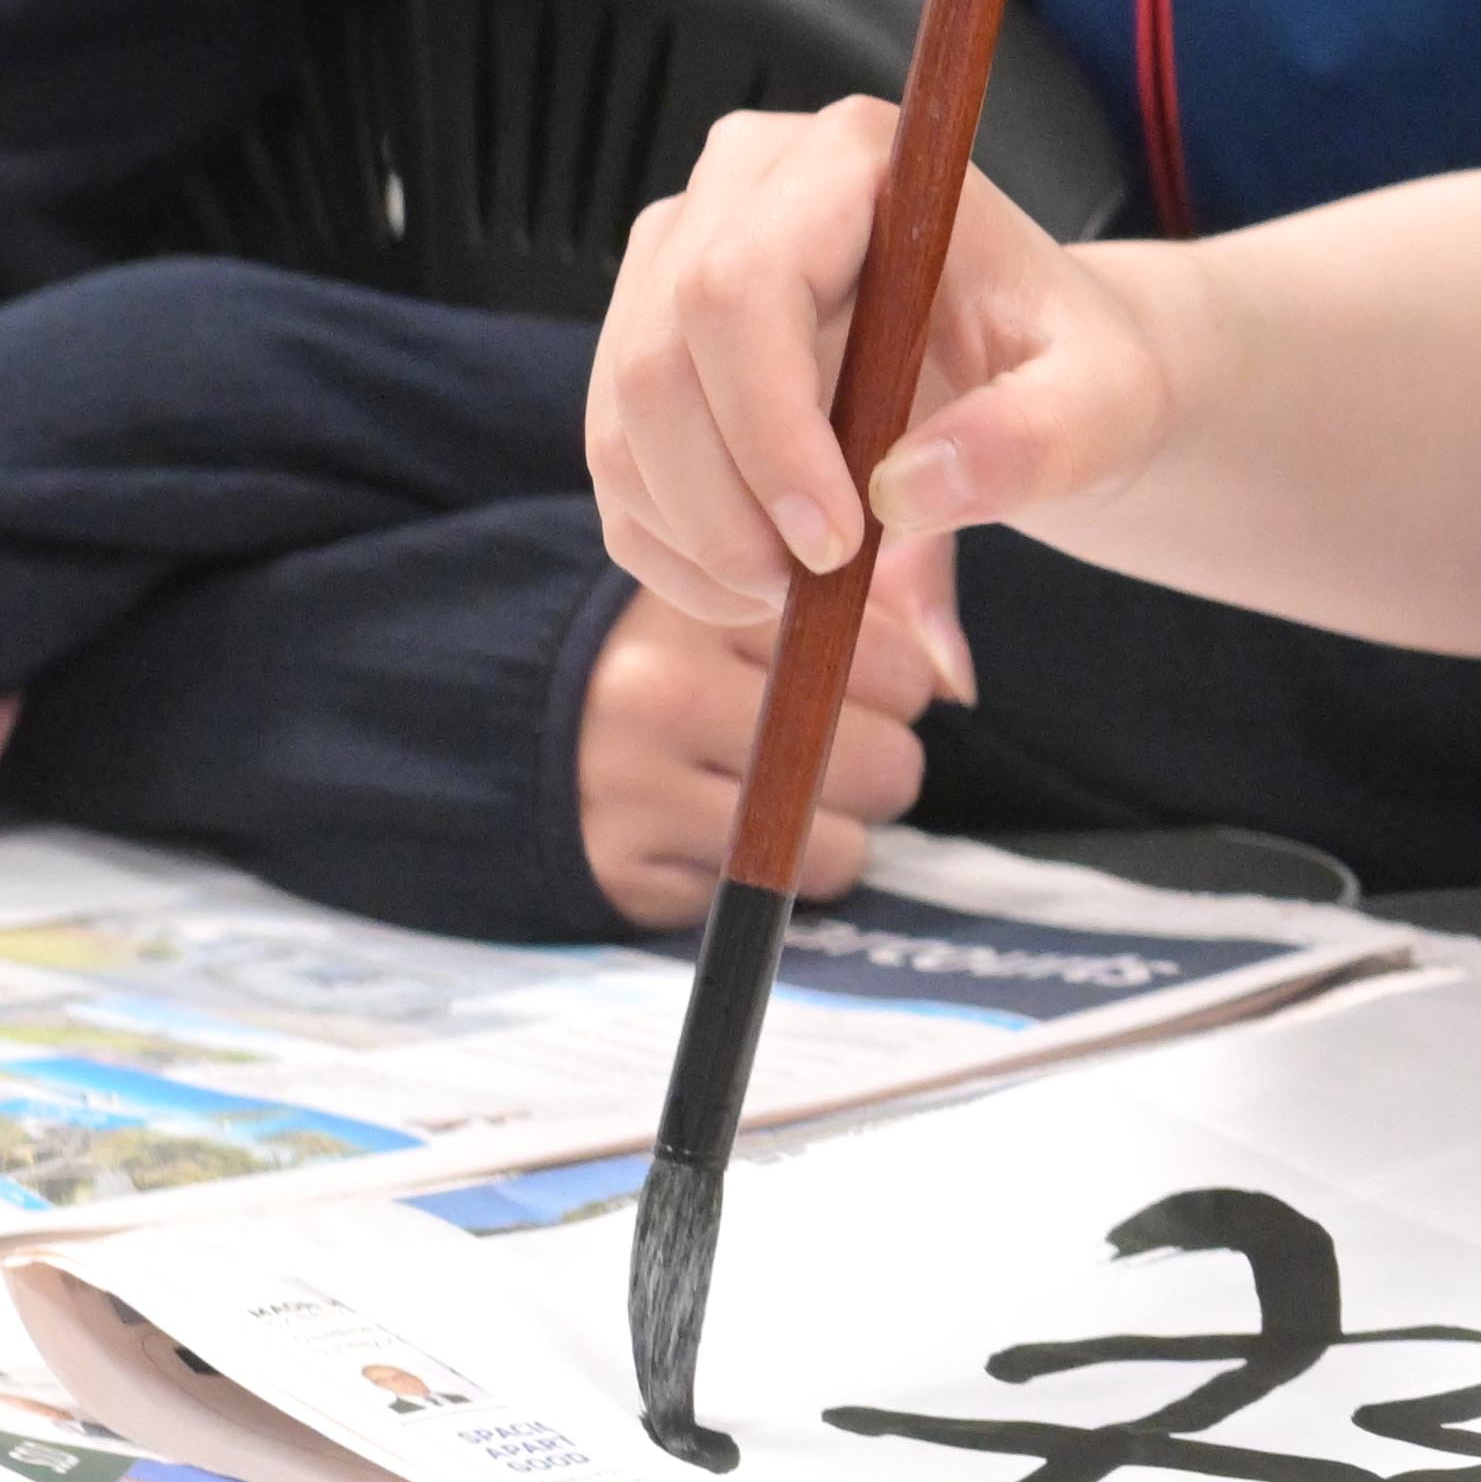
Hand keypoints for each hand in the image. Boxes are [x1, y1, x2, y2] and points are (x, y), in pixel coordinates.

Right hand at [565, 554, 966, 931]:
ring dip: (835, 831)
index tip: (855, 678)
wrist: (522, 711)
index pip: (901, 671)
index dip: (900, 683)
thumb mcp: (762, 586)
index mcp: (712, 602)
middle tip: (827, 743)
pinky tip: (726, 826)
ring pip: (837, 848)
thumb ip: (882, 598)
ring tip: (783, 789)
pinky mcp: (618, 872)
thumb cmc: (686, 644)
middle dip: (880, 762)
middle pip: (886, 765)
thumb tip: (958, 686)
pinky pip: (766, 895)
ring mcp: (630, 789)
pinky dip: (768, 871)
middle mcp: (657, 693)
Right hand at [588, 99, 1175, 628]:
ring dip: (695, 539)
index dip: (766, 430)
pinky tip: (759, 582)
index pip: (738, 290)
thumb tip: (907, 488)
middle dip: (722, 506)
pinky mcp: (646, 335)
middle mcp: (738, 185)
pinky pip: (616, 462)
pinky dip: (674, 547)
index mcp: (851, 159)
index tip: (835, 544)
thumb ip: (1036, 438)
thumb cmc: (1074, 369)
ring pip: (621, 422)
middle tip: (815, 589)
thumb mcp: (1105, 404)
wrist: (1042, 374)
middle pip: (658, 362)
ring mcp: (675, 257)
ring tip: (804, 591)